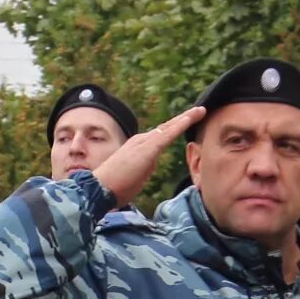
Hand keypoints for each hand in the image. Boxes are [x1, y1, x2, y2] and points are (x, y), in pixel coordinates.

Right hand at [91, 105, 207, 206]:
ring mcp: (144, 143)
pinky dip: (181, 124)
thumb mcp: (135, 176)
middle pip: (167, 128)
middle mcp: (141, 140)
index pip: (160, 135)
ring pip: (169, 128)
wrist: (99, 188)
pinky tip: (191, 117)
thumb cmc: (114, 187)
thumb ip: (145, 168)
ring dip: (186, 118)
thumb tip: (152, 163)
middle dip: (184, 119)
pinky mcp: (147, 148)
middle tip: (200, 110)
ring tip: (201, 110)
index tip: (188, 122)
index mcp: (138, 147)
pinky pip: (168, 134)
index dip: (175, 128)